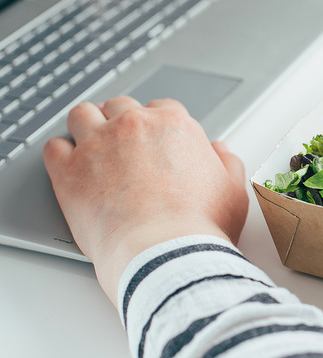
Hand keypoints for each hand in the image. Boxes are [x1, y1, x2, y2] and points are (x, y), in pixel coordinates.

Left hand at [43, 96, 248, 305]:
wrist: (165, 252)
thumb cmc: (201, 225)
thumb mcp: (233, 191)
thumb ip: (228, 163)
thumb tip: (219, 150)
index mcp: (174, 126)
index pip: (161, 106)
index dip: (157, 124)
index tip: (155, 140)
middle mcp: (134, 125)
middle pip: (120, 106)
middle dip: (120, 120)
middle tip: (122, 144)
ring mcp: (98, 144)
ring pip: (82, 115)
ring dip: (86, 126)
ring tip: (90, 147)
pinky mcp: (68, 171)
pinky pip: (53, 147)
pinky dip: (60, 154)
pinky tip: (69, 167)